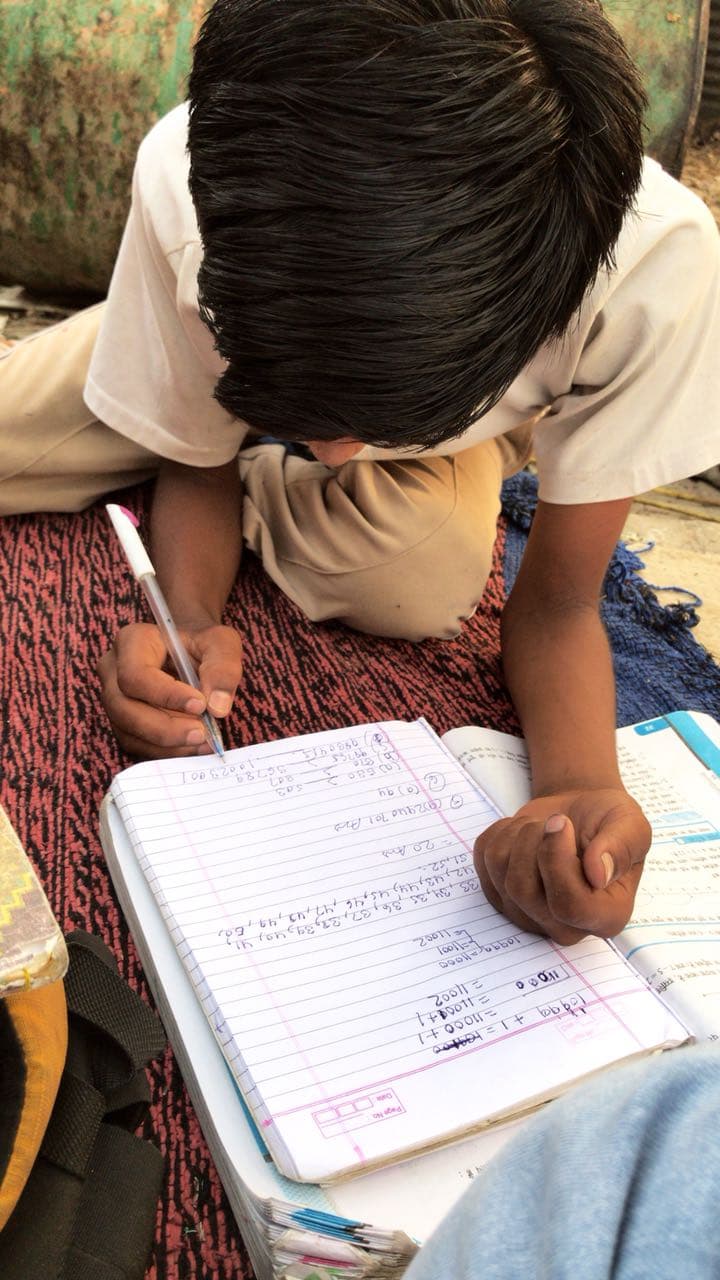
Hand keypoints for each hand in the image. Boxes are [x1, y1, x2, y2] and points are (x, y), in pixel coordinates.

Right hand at [97, 621, 242, 758]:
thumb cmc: (202, 642)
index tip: (200, 705)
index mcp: (132, 641)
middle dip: (164, 728)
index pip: (136, 675)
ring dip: (167, 744)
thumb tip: (217, 708)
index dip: (166, 695)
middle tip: (202, 733)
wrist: (192, 651)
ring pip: (128, 731)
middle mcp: (113, 670)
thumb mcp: (221, 642)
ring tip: (203, 741)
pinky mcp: (124, 721)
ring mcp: (114, 698)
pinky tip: (194, 747)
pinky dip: (166, 751)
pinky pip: (137, 744)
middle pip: (124, 708)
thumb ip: (222, 668)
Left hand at [474, 789, 650, 944]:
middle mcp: (565, 926)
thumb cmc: (608, 823)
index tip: (561, 823)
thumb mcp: (630, 825)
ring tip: (543, 827)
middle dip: (533, 840)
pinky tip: (525, 833)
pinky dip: (501, 831)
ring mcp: (527, 915)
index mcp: (606, 916)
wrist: (581, 814)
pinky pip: (483, 857)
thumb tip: (597, 873)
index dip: (556, 860)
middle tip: (555, 820)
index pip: (569, 906)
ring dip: (519, 833)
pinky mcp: (500, 896)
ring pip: (500, 872)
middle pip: (523, 891)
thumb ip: (620, 847)